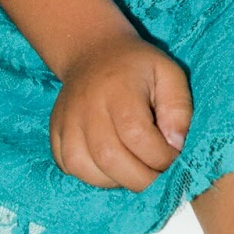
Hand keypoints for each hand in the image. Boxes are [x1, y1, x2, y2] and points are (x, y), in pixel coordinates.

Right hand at [50, 31, 192, 190]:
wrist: (93, 52)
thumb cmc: (137, 66)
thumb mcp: (168, 74)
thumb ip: (178, 108)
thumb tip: (175, 146)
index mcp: (119, 90)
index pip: (137, 135)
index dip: (160, 156)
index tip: (175, 159)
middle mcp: (87, 107)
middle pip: (109, 158)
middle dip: (140, 179)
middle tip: (159, 177)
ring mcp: (66, 122)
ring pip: (86, 169)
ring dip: (117, 181)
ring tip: (136, 171)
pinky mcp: (55, 133)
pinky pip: (70, 168)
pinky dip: (94, 177)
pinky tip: (112, 167)